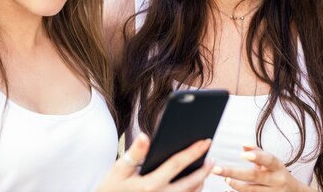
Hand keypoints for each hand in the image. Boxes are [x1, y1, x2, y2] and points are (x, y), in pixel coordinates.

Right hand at [96, 132, 212, 191]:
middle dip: (204, 169)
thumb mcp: (118, 170)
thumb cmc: (111, 189)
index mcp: (150, 184)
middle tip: (212, 158)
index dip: (193, 152)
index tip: (206, 141)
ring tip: (205, 169)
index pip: (177, 164)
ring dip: (200, 182)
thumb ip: (134, 153)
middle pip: (191, 183)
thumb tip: (146, 136)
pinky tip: (194, 183)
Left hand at [211, 145, 307, 191]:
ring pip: (251, 190)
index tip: (242, 154)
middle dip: (234, 172)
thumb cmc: (278, 173)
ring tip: (225, 179)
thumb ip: (258, 152)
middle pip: (254, 176)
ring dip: (235, 185)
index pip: (269, 160)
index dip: (257, 157)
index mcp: (278, 167)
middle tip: (217, 169)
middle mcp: (276, 180)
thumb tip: (244, 145)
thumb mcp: (272, 162)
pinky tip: (228, 191)